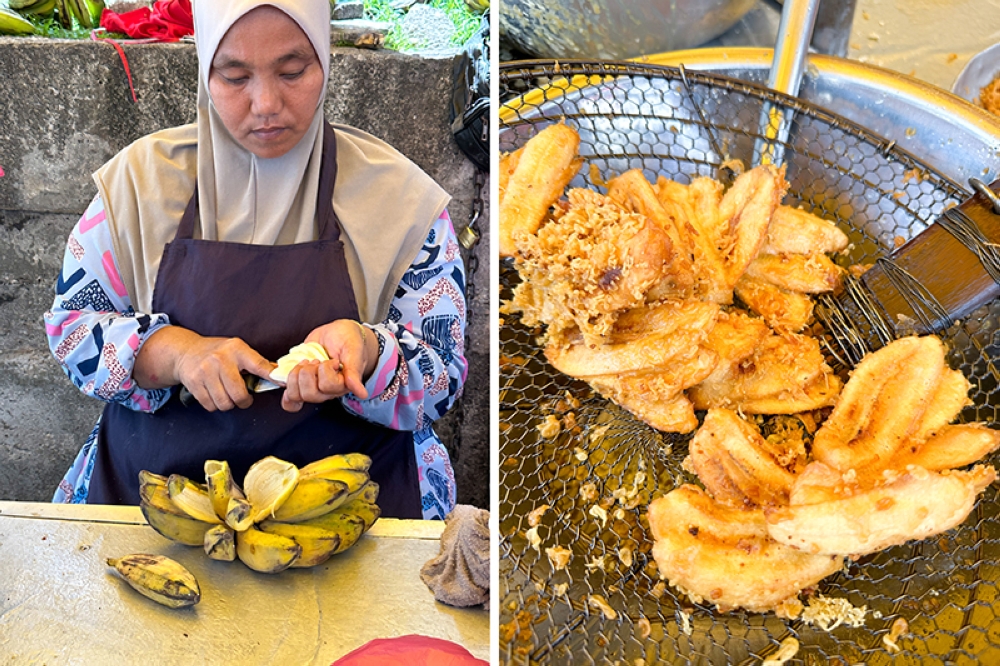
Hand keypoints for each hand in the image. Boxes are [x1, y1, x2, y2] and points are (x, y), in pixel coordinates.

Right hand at [135, 326, 274, 411]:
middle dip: (243, 401)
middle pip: (239, 394)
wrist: (186, 351)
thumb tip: (279, 376)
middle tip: (242, 398)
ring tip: (227, 395)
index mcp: (237, 350)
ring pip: (224, 403)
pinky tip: (214, 395)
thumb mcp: (238, 349)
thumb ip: (256, 362)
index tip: (283, 383)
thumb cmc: (218, 353)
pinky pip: (210, 405)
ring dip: (228, 404)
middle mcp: (220, 360)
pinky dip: (214, 405)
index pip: (259, 365)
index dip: (272, 376)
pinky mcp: (194, 383)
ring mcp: (205, 371)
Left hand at [281, 319, 377, 411]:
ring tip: (304, 364)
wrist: (339, 334)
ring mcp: (313, 388)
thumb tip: (362, 393)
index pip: (328, 386)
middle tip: (315, 361)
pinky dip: (285, 389)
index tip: (333, 360)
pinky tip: (286, 379)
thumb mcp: (353, 350)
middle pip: (310, 394)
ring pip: (296, 396)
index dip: (325, 370)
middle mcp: (328, 391)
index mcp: (342, 385)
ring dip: (295, 376)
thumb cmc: (349, 340)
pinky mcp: (300, 384)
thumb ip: (354, 371)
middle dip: (308, 372)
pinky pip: (289, 399)